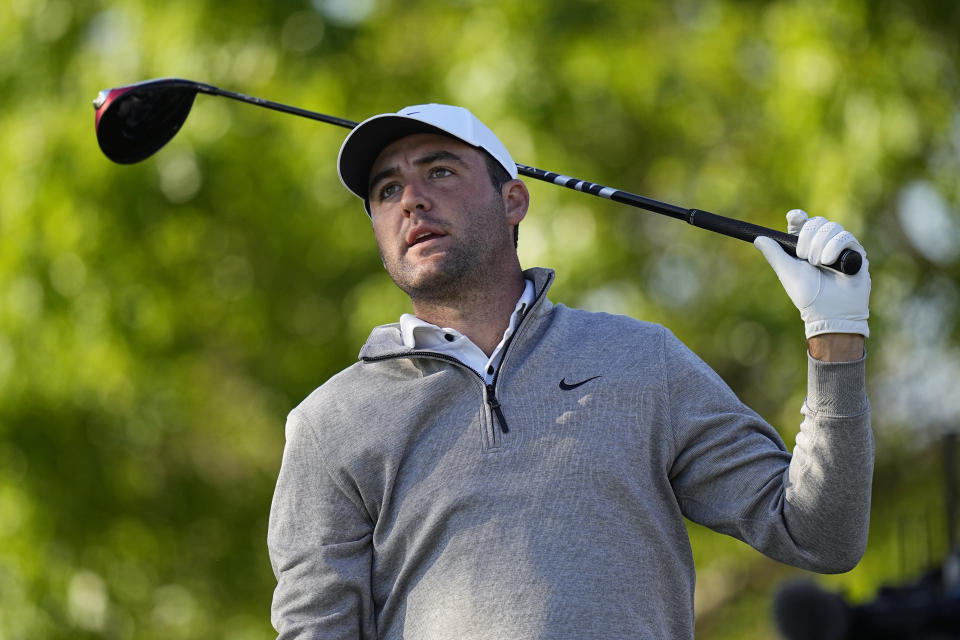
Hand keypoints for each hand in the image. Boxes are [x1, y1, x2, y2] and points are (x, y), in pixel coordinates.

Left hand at [754, 210, 869, 338]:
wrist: (829, 311)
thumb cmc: (807, 295)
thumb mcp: (787, 272)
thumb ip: (774, 254)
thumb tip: (758, 238)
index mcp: (805, 246)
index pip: (802, 223)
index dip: (798, 217)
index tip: (794, 218)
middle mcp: (823, 244)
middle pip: (816, 221)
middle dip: (807, 237)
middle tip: (804, 257)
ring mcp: (840, 246)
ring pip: (831, 227)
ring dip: (820, 245)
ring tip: (818, 264)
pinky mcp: (855, 252)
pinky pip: (845, 236)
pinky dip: (833, 247)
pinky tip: (829, 261)